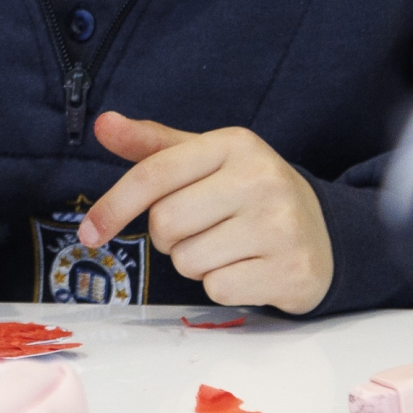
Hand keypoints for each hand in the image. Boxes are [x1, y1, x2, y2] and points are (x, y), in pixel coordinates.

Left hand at [80, 112, 333, 314]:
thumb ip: (154, 145)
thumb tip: (102, 123)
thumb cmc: (249, 194)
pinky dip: (221, 285)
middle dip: (169, 237)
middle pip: (165, 224)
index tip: (89, 232)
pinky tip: (247, 267)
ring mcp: (279, 225)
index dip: (114, 205)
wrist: (323, 233)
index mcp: (234, 144)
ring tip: (228, 246)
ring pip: (188, 261)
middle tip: (200, 229)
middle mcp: (260, 179)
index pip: (155, 173)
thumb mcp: (207, 160)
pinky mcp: (290, 269)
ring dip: (196, 262)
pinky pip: (217, 289)